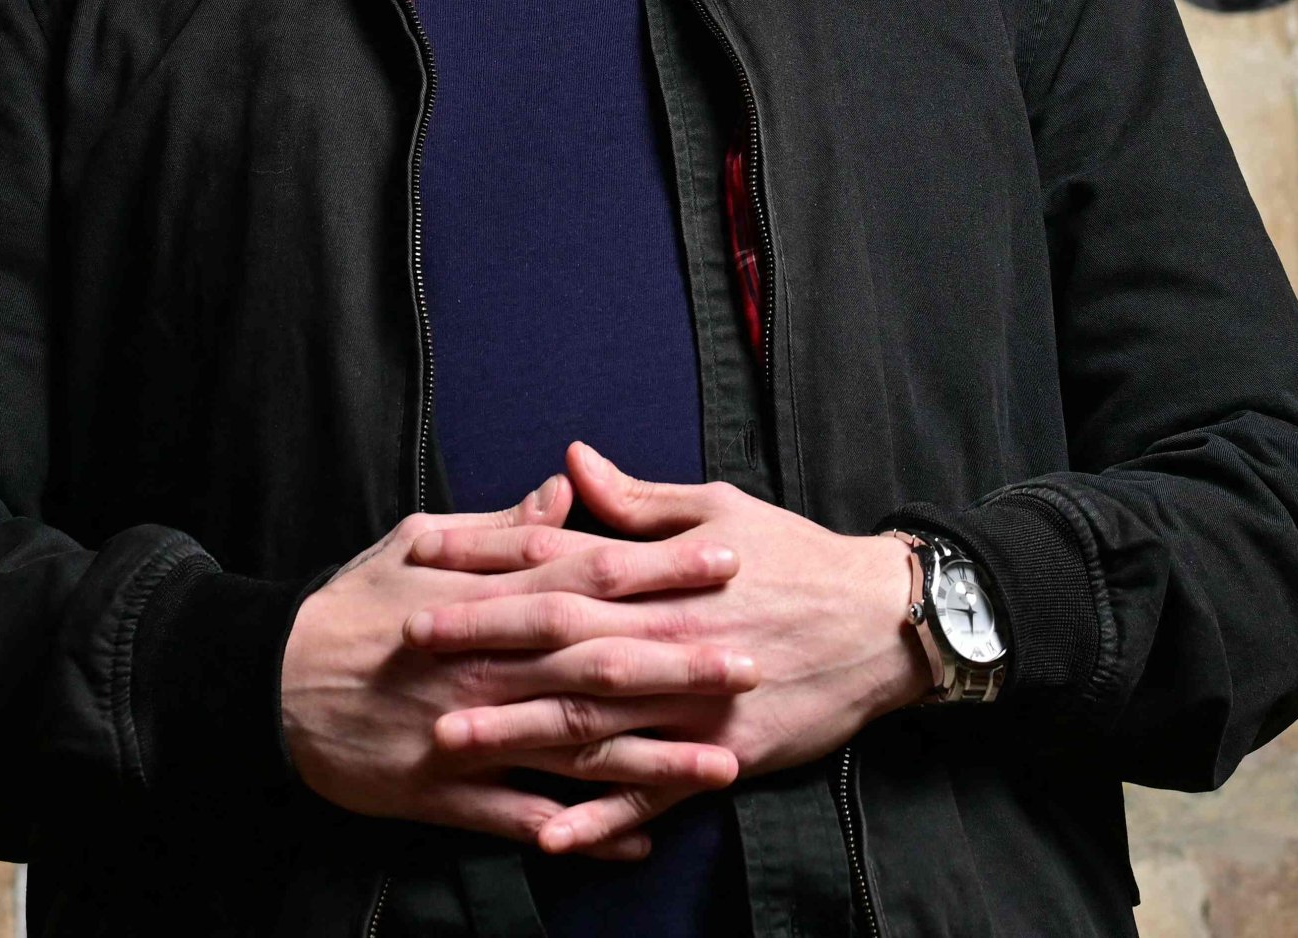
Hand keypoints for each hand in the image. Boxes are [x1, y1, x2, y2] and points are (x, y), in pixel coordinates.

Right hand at [281, 474, 758, 860]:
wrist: (266, 684)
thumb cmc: (348, 608)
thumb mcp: (414, 544)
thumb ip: (499, 529)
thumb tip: (565, 494)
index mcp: (485, 599)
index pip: (589, 576)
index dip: (661, 568)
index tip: (727, 558)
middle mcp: (487, 666)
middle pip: (599, 663)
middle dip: (680, 665)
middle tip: (754, 662)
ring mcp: (467, 733)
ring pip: (575, 747)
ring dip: (653, 758)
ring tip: (724, 765)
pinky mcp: (443, 794)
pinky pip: (525, 818)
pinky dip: (583, 832)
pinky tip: (641, 842)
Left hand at [405, 443, 928, 824]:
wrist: (885, 623)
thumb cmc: (797, 557)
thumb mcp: (719, 509)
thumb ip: (637, 500)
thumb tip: (570, 461)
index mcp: (662, 575)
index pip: (559, 563)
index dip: (491, 563)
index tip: (428, 560)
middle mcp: (670, 638)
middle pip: (562, 641)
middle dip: (484, 643)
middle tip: (412, 647)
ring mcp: (694, 704)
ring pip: (594, 721)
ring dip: (518, 732)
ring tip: (449, 740)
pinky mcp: (722, 756)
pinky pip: (653, 794)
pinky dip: (601, 816)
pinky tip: (549, 835)